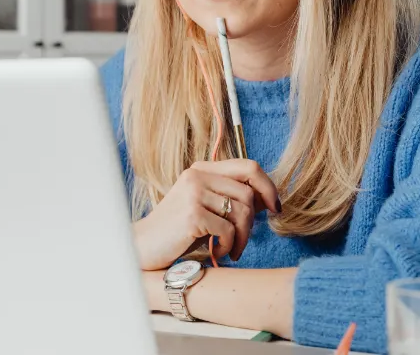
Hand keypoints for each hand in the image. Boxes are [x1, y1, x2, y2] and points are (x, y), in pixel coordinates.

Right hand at [132, 159, 279, 269]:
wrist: (144, 246)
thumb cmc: (178, 231)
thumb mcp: (205, 207)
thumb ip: (230, 198)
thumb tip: (267, 199)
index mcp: (201, 169)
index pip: (249, 166)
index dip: (268, 187)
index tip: (274, 209)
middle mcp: (197, 176)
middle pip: (248, 193)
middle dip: (252, 223)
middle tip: (241, 241)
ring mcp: (193, 193)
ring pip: (242, 212)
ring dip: (242, 238)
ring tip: (230, 249)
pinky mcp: (192, 214)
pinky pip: (229, 230)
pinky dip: (229, 245)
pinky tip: (218, 252)